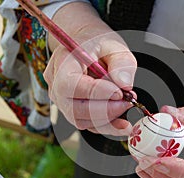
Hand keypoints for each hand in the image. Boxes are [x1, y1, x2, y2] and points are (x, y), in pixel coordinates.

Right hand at [43, 2, 136, 135]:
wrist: (86, 46)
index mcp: (63, 62)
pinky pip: (87, 124)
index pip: (70, 85)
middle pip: (74, 108)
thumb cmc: (98, 44)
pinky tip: (123, 123)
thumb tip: (125, 85)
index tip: (119, 92)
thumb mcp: (114, 45)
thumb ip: (121, 63)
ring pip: (81, 120)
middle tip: (127, 102)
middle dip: (104, 110)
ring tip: (127, 106)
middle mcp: (56, 84)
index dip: (95, 93)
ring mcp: (62, 100)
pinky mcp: (72, 110)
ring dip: (107, 120)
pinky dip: (106, 126)